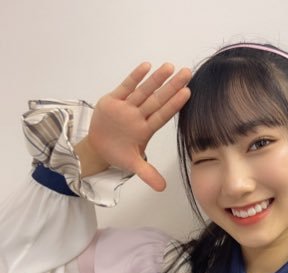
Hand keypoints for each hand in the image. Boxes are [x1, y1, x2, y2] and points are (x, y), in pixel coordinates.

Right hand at [85, 62, 191, 190]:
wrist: (98, 147)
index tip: (188, 93)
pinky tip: (146, 66)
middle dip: (171, 87)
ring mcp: (127, 107)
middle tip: (187, 73)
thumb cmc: (118, 153)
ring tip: (169, 67)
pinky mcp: (112, 100)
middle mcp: (139, 116)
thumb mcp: (132, 165)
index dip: (174, 105)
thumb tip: (162, 188)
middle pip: (157, 100)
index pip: (162, 115)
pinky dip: (134, 77)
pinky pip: (124, 87)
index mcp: (145, 129)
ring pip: (143, 91)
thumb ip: (147, 173)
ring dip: (155, 79)